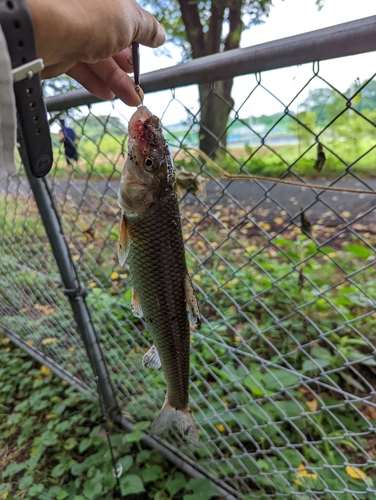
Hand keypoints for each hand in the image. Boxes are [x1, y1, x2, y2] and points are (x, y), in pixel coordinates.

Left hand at [27, 0, 164, 104]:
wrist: (45, 31)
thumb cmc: (90, 16)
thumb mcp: (130, 19)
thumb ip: (147, 28)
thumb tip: (160, 35)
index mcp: (104, 0)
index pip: (124, 17)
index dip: (137, 36)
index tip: (147, 52)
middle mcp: (86, 12)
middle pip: (111, 40)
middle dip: (127, 65)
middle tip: (138, 82)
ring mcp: (72, 32)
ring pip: (98, 58)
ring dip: (116, 81)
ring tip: (132, 98)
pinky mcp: (60, 52)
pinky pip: (81, 69)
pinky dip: (96, 83)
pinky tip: (108, 94)